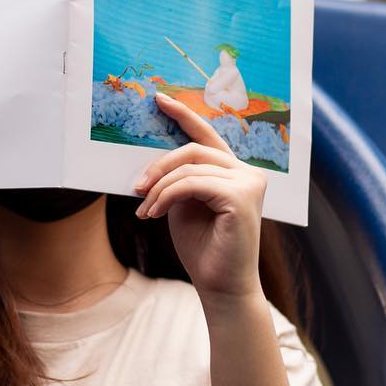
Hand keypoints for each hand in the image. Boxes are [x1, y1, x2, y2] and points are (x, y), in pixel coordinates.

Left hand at [133, 92, 266, 300]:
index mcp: (235, 172)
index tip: (159, 99)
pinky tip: (156, 214)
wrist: (221, 287)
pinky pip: (191, 184)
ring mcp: (249, 183)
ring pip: (189, 167)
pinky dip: (167, 196)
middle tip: (136, 188)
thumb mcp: (184, 206)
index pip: (208, 136)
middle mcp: (248, 173)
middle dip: (159, 166)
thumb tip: (152, 164)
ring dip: (159, 188)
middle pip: (194, 150)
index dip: (184, 115)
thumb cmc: (204, 249)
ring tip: (145, 211)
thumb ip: (179, 180)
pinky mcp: (241, 196)